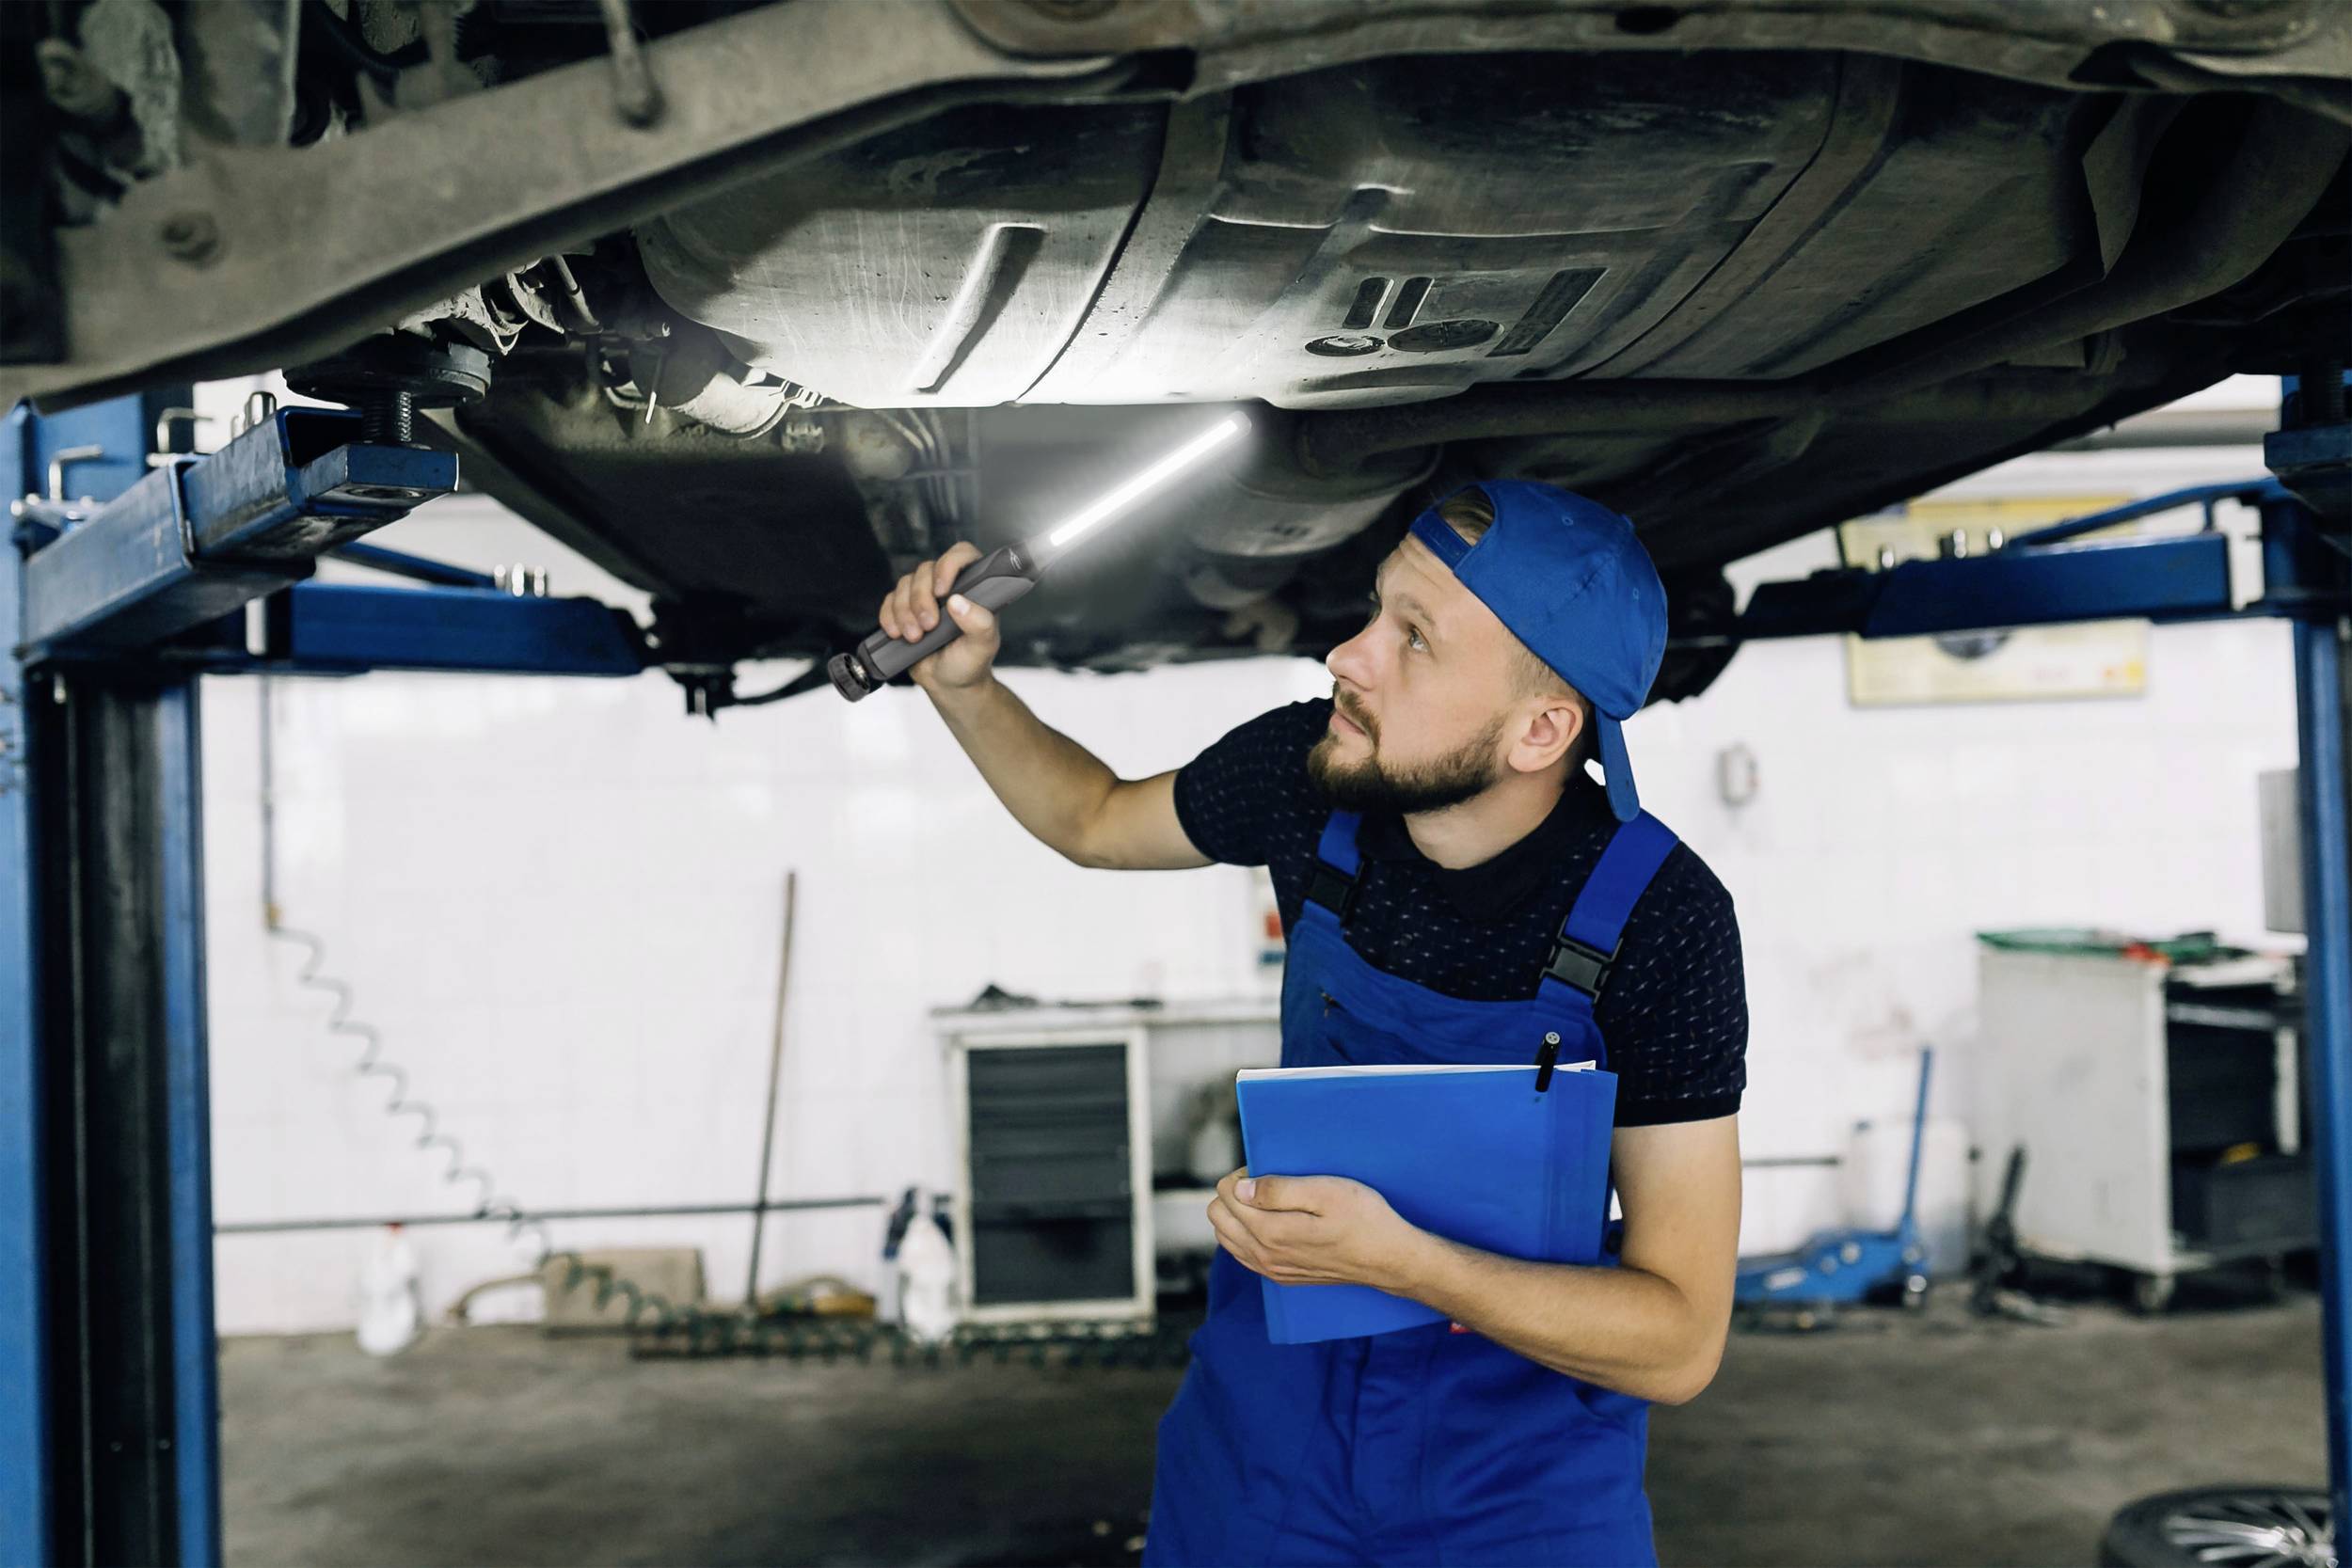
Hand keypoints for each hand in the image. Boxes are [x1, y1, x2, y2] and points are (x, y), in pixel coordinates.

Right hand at [877, 541, 1000, 692]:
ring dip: (904, 611)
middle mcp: (949, 586)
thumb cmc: (970, 661)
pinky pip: (889, 600)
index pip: (961, 555)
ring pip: (905, 584)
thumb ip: (979, 623)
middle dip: (921, 599)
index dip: (949, 565)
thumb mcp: (982, 646)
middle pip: (926, 570)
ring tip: (914, 637)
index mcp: (973, 587)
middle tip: (929, 626)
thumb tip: (958, 602)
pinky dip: (889, 616)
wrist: (948, 683)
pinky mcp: (905, 608)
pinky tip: (896, 633)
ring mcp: (925, 595)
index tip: (943, 592)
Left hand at [1206, 1168, 1425, 1293]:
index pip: (1226, 1194)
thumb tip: (1240, 1188)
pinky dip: (1246, 1234)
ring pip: (1226, 1237)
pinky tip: (1271, 1222)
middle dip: (1233, 1192)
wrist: (1388, 1258)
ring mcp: (1271, 1270)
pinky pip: (1243, 1254)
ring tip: (1270, 1201)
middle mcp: (1264, 1256)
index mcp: (1271, 1232)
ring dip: (1237, 1214)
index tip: (1267, 1169)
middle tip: (1266, 1182)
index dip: (1242, 1174)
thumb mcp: (1325, 1192)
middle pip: (1218, 1216)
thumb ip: (1278, 1190)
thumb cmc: (1363, 1218)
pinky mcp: (1282, 1276)